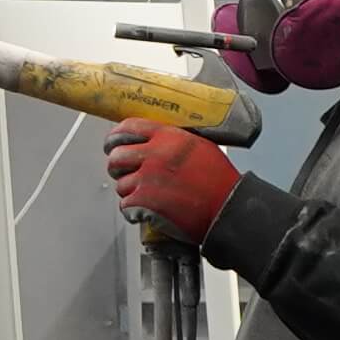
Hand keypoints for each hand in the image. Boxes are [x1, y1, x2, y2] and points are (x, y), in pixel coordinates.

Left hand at [104, 119, 238, 246]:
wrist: (227, 209)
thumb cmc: (219, 181)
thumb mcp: (200, 146)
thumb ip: (174, 141)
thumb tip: (154, 142)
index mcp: (167, 137)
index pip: (128, 128)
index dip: (115, 137)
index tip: (112, 145)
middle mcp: (154, 154)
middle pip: (116, 157)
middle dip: (118, 168)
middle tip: (125, 175)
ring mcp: (147, 178)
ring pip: (120, 184)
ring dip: (130, 192)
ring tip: (148, 197)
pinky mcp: (144, 201)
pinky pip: (125, 205)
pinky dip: (133, 211)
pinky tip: (148, 211)